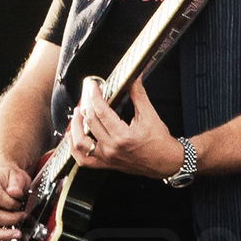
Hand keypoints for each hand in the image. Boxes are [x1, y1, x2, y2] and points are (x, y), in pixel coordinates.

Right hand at [0, 165, 30, 240]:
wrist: (7, 181)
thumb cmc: (11, 179)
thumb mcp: (18, 176)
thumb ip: (16, 183)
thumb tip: (15, 193)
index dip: (9, 203)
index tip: (20, 204)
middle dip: (10, 221)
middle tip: (22, 218)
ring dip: (3, 236)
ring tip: (17, 235)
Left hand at [67, 79, 186, 179]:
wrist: (166, 162)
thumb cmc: (160, 142)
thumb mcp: (150, 115)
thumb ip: (138, 94)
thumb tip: (134, 77)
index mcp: (123, 136)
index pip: (101, 112)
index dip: (94, 95)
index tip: (92, 86)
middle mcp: (112, 148)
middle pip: (90, 123)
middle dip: (86, 104)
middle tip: (87, 94)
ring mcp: (107, 158)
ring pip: (81, 143)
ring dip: (75, 126)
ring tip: (77, 113)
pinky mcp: (106, 164)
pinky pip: (83, 160)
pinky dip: (74, 148)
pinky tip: (73, 136)